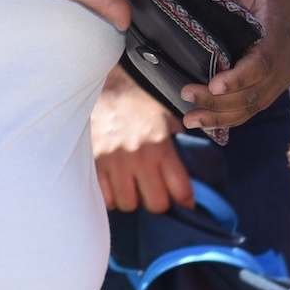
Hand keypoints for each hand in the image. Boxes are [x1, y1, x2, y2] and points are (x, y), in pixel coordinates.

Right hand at [92, 72, 193, 212]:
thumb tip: (196, 167)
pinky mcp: (93, 161)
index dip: (185, 201)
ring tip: (132, 188)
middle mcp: (139, 157)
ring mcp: (114, 161)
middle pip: (155, 204)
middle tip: (154, 193)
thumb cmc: (139, 102)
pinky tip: (114, 185)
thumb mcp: (168, 118)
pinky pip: (104, 196)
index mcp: (161, 146)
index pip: (181, 191)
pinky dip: (110, 195)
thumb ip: (181, 144)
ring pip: (128, 203)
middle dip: (157, 202)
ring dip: (132, 199)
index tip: (184, 202)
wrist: (104, 85)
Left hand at [178, 0, 289, 138]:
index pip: (263, 62)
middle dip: (221, 102)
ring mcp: (286, 70)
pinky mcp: (279, 76)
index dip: (239, 77)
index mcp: (280, 29)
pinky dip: (235, 114)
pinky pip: (258, 101)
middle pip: (257, 91)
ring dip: (225, 116)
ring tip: (189, 120)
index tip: (213, 85)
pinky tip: (209, 121)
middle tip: (184, 97)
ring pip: (257, 103)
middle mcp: (288, 56)